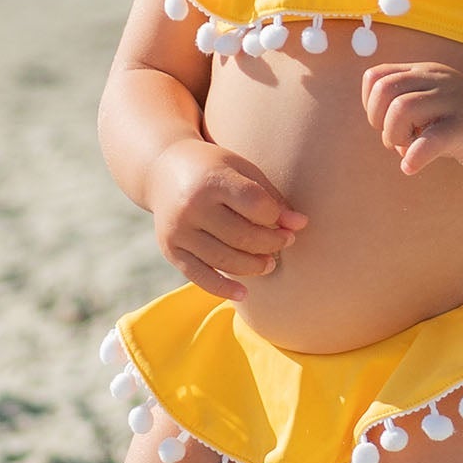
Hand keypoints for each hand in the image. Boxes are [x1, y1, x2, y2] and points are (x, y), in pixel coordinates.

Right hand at [145, 139, 306, 299]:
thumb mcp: (242, 171)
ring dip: (254, 267)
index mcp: (213, 179)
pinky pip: (200, 276)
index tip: (288, 221)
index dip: (278, 217)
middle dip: (271, 244)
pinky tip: (244, 293)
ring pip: (225, 260)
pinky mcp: (170, 249)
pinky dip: (223, 289)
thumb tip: (299, 225)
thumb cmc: (213, 170)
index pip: (255, 205)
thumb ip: (270, 197)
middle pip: (242, 236)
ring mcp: (178, 230)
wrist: (162, 171)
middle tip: (285, 243)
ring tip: (270, 264)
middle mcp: (192, 205)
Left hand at [361, 62, 462, 176]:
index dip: (370, 104)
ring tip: (406, 149)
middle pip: (384, 90)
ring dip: (393, 136)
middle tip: (395, 139)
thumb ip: (406, 113)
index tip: (385, 123)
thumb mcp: (433, 107)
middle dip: (378, 121)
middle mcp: (436, 80)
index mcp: (424, 73)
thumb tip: (387, 136)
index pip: (376, 76)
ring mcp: (452, 101)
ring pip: (402, 109)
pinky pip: (429, 140)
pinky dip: (413, 157)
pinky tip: (412, 167)